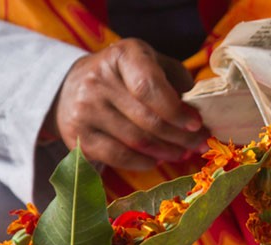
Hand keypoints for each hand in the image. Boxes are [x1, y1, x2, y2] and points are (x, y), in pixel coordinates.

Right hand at [45, 38, 209, 170]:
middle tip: (199, 144)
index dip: (175, 110)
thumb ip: (176, 81)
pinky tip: (157, 160)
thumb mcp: (151, 64)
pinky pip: (118, 157)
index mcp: (122, 56)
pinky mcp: (77, 135)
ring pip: (136, 141)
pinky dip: (143, 162)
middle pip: (147, 120)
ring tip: (182, 153)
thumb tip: (199, 112)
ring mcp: (84, 109)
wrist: (71, 87)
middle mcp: (98, 80)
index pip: (148, 86)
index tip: (196, 124)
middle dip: (180, 137)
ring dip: (166, 152)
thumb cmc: (125, 76)